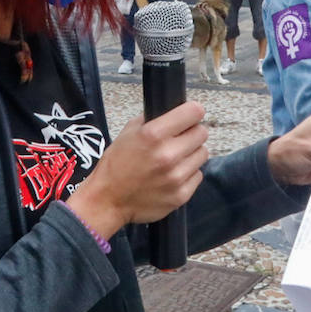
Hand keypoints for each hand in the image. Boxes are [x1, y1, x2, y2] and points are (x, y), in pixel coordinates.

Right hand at [66, 102, 209, 235]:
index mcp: (154, 134)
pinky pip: (198, 175)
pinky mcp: (181, 195)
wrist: (108, 200)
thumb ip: (153, 119)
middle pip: (202, 133)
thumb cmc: (117, 164)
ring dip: (192, 154)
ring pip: (202, 154)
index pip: (194, 112)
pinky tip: (173, 175)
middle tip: (180, 139)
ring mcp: (176, 177)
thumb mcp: (129, 132)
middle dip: (192, 133)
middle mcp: (168, 155)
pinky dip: (189, 173)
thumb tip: (176, 111)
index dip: (193, 112)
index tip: (190, 115)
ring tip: (175, 158)